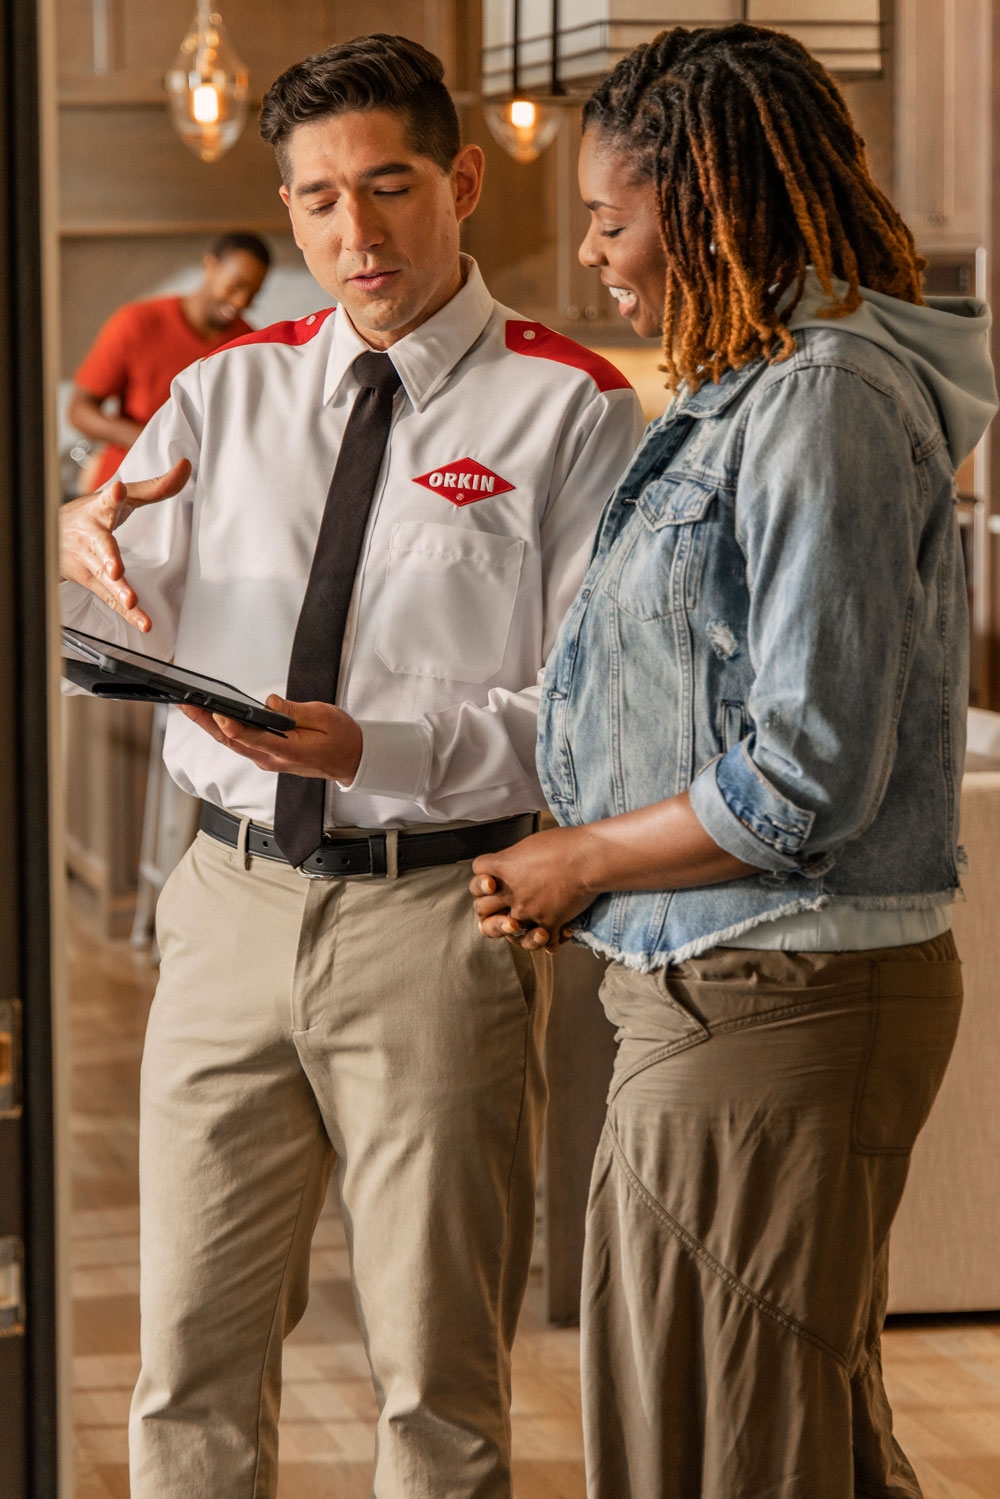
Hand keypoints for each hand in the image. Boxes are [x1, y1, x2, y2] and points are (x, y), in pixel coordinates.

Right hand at [59, 457, 191, 631]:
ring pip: (103, 578)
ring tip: (131, 601)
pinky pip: (111, 600)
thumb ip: (155, 486)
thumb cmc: (93, 515)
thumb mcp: (121, 498)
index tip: (118, 490)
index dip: (112, 497)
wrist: (50, 538)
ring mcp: (89, 563)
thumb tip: (186, 466)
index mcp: (98, 511)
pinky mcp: (93, 583)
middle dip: (107, 557)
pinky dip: (128, 614)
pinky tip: (143, 622)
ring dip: (118, 591)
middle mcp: (91, 537)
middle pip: (100, 547)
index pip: (106, 501)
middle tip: (114, 568)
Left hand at [179, 696, 363, 783]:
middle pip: (232, 741)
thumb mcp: (324, 717)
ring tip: (190, 707)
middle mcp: (272, 758)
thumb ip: (294, 711)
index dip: (233, 726)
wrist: (352, 759)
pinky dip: (223, 730)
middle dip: (206, 722)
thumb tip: (270, 702)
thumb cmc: (341, 739)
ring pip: (232, 742)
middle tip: (186, 704)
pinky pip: (240, 743)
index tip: (217, 713)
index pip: (252, 738)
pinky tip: (212, 717)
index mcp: (288, 750)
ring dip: (210, 726)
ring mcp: (267, 759)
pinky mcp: (267, 755)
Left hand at [470, 825, 595, 951]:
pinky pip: (539, 942)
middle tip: (501, 907)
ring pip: (505, 931)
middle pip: (480, 908)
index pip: (478, 871)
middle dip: (488, 909)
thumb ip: (515, 859)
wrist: (589, 858)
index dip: (483, 875)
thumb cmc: (564, 844)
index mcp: (504, 867)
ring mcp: (527, 910)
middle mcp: (510, 891)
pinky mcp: (547, 924)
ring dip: (509, 930)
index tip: (494, 877)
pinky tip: (551, 937)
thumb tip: (512, 866)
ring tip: (518, 926)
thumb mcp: (530, 844)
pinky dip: (546, 942)